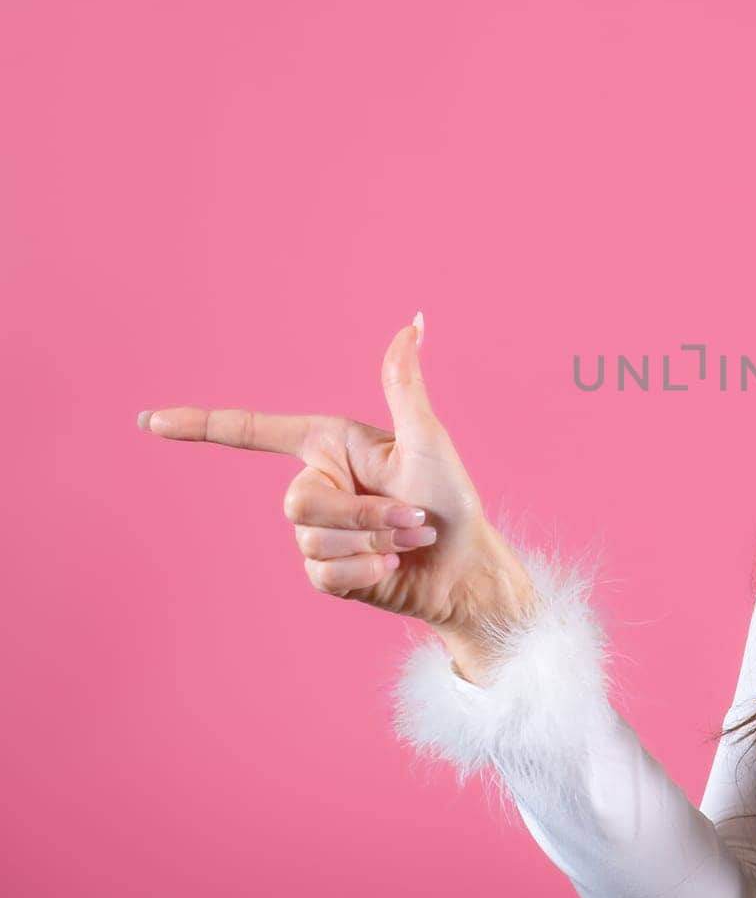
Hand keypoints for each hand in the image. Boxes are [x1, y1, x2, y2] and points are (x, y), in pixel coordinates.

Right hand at [137, 314, 535, 639]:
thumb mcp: (427, 439)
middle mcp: (317, 485)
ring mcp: (317, 532)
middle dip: (361, 515)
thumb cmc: (451, 498)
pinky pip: (321, 574)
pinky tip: (391, 567)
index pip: (253, 431)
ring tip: (409, 538)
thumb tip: (413, 323)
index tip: (149, 421)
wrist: (464, 567)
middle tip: (413, 515)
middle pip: (295, 504)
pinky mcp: (325, 573)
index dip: (200, 425)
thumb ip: (404, 385)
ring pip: (309, 541)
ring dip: (371, 542)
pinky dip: (364, 572)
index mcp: (328, 446)